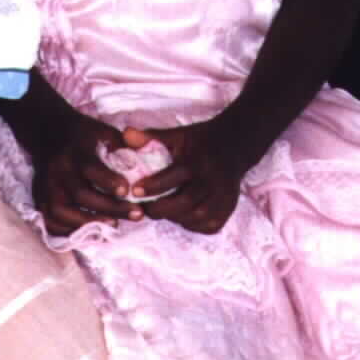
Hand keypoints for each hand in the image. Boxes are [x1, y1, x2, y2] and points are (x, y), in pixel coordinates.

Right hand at [32, 111, 139, 235]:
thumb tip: (149, 160)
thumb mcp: (105, 131)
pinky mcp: (39, 197)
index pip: (90, 168)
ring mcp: (45, 185)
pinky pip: (50, 221)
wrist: (48, 132)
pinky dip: (68, 230)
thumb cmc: (84, 135)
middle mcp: (57, 169)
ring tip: (114, 225)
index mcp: (75, 150)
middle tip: (137, 214)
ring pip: (61, 211)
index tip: (128, 190)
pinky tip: (90, 232)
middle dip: (111, 207)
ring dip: (88, 223)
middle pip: (80, 194)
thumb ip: (124, 146)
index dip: (109, 181)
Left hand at [119, 121, 244, 234]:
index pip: (174, 177)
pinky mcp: (229, 207)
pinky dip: (193, 225)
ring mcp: (224, 196)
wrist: (235, 144)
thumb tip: (125, 134)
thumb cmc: (200, 141)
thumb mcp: (177, 135)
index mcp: (198, 161)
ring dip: (176, 218)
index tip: (135, 191)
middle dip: (161, 209)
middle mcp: (213, 180)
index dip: (153, 186)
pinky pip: (210, 225)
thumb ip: (151, 138)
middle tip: (145, 208)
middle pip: (185, 202)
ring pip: (198, 216)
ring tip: (162, 212)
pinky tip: (182, 217)